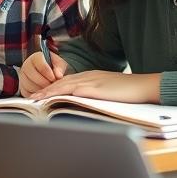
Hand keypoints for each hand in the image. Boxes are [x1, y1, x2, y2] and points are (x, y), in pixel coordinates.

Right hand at [19, 52, 69, 96]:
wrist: (49, 75)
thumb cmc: (54, 68)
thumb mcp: (59, 64)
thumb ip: (59, 68)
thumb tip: (58, 75)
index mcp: (35, 58)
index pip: (40, 65)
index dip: (49, 73)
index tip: (55, 78)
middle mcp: (26, 67)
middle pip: (33, 76)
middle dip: (45, 83)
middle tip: (52, 86)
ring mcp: (22, 78)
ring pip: (29, 86)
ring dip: (40, 90)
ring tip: (48, 90)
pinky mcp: (22, 88)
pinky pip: (27, 94)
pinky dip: (36, 96)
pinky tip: (43, 94)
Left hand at [31, 70, 160, 103]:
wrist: (146, 85)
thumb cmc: (130, 91)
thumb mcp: (109, 90)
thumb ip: (95, 93)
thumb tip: (83, 101)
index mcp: (91, 76)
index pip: (66, 82)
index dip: (51, 88)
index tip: (40, 95)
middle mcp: (89, 76)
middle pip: (61, 83)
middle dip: (45, 91)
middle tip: (31, 99)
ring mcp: (93, 81)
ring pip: (65, 86)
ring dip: (49, 93)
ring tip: (36, 100)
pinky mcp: (98, 89)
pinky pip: (76, 91)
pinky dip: (62, 95)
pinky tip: (54, 99)